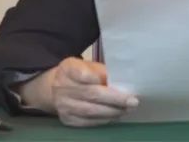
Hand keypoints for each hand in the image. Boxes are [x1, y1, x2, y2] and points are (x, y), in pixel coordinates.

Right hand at [23, 57, 138, 126]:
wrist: (57, 88)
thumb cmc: (80, 74)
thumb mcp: (89, 66)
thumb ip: (102, 73)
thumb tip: (123, 84)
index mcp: (68, 68)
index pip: (82, 73)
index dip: (97, 78)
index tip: (114, 83)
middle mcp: (61, 87)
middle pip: (91, 94)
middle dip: (114, 99)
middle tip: (132, 101)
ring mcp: (62, 105)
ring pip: (90, 111)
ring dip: (112, 112)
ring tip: (126, 110)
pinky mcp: (66, 119)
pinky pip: (88, 122)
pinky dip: (103, 120)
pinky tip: (114, 116)